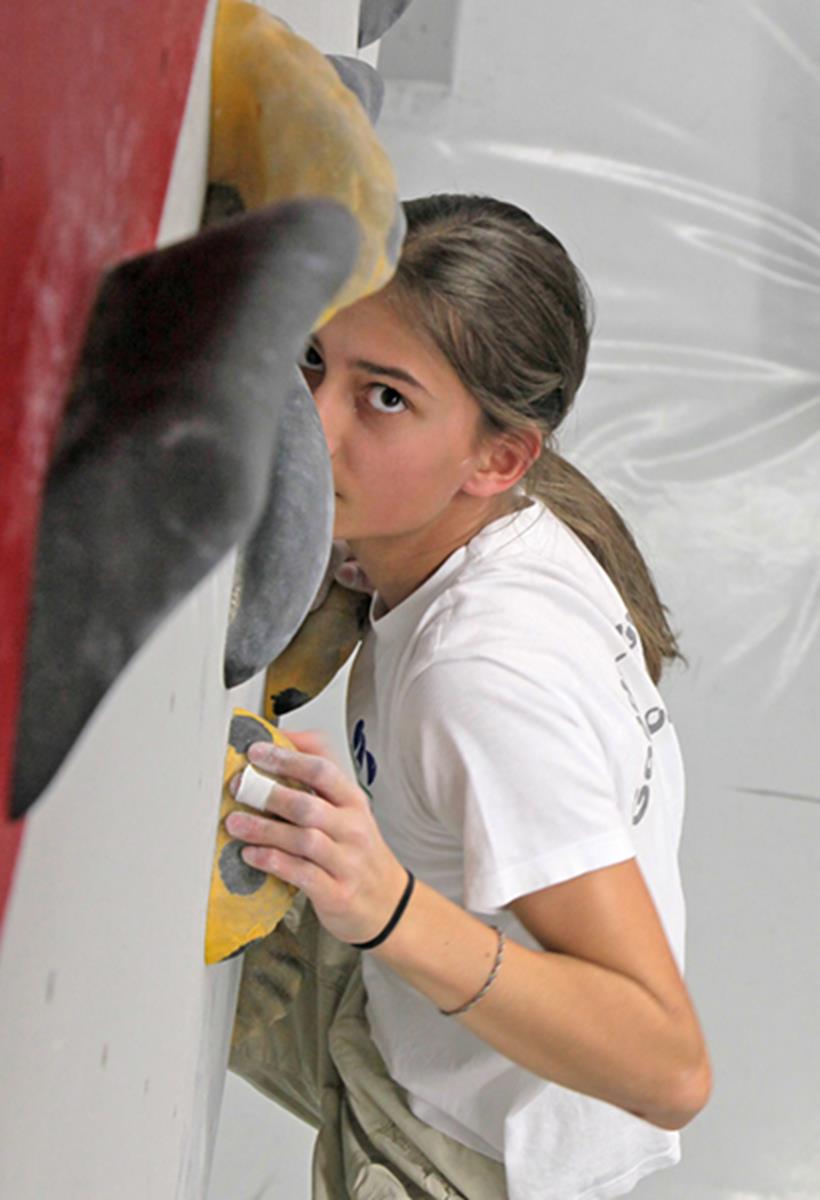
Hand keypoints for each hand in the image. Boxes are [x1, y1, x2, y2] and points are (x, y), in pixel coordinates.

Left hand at [224, 730, 406, 945]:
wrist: (389, 903)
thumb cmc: (359, 852)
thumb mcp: (349, 809)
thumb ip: (320, 776)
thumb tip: (289, 737)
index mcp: (354, 802)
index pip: (323, 771)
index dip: (288, 758)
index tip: (257, 752)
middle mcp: (353, 829)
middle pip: (308, 805)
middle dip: (269, 793)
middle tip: (238, 786)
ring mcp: (346, 862)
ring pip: (302, 839)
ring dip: (264, 829)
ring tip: (235, 823)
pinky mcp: (336, 892)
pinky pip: (301, 874)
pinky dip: (273, 862)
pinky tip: (251, 855)